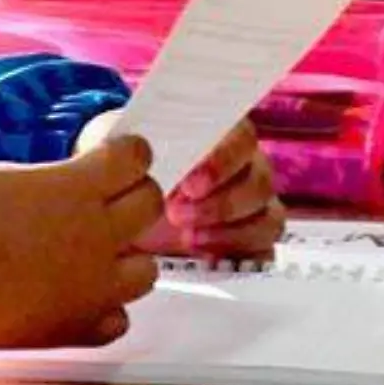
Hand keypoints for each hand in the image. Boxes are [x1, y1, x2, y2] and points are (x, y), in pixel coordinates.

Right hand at [0, 136, 164, 348]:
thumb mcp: (3, 176)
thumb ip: (53, 181)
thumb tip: (74, 186)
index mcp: (76, 190)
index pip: (135, 159)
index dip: (130, 153)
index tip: (123, 155)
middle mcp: (96, 237)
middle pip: (149, 205)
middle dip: (134, 194)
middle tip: (111, 197)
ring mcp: (93, 287)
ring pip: (146, 269)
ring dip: (125, 257)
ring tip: (94, 254)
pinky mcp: (79, 327)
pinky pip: (117, 318)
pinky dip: (104, 307)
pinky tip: (77, 295)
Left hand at [77, 112, 284, 258]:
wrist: (123, 199)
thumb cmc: (127, 165)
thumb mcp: (117, 147)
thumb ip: (125, 144)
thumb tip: (125, 148)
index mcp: (220, 132)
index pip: (241, 136)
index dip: (221, 160)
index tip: (188, 182)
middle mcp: (245, 165)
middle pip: (259, 180)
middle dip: (220, 202)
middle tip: (177, 213)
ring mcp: (253, 202)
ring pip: (266, 215)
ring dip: (228, 229)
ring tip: (186, 237)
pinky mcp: (252, 237)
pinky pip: (265, 246)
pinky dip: (238, 251)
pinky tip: (204, 252)